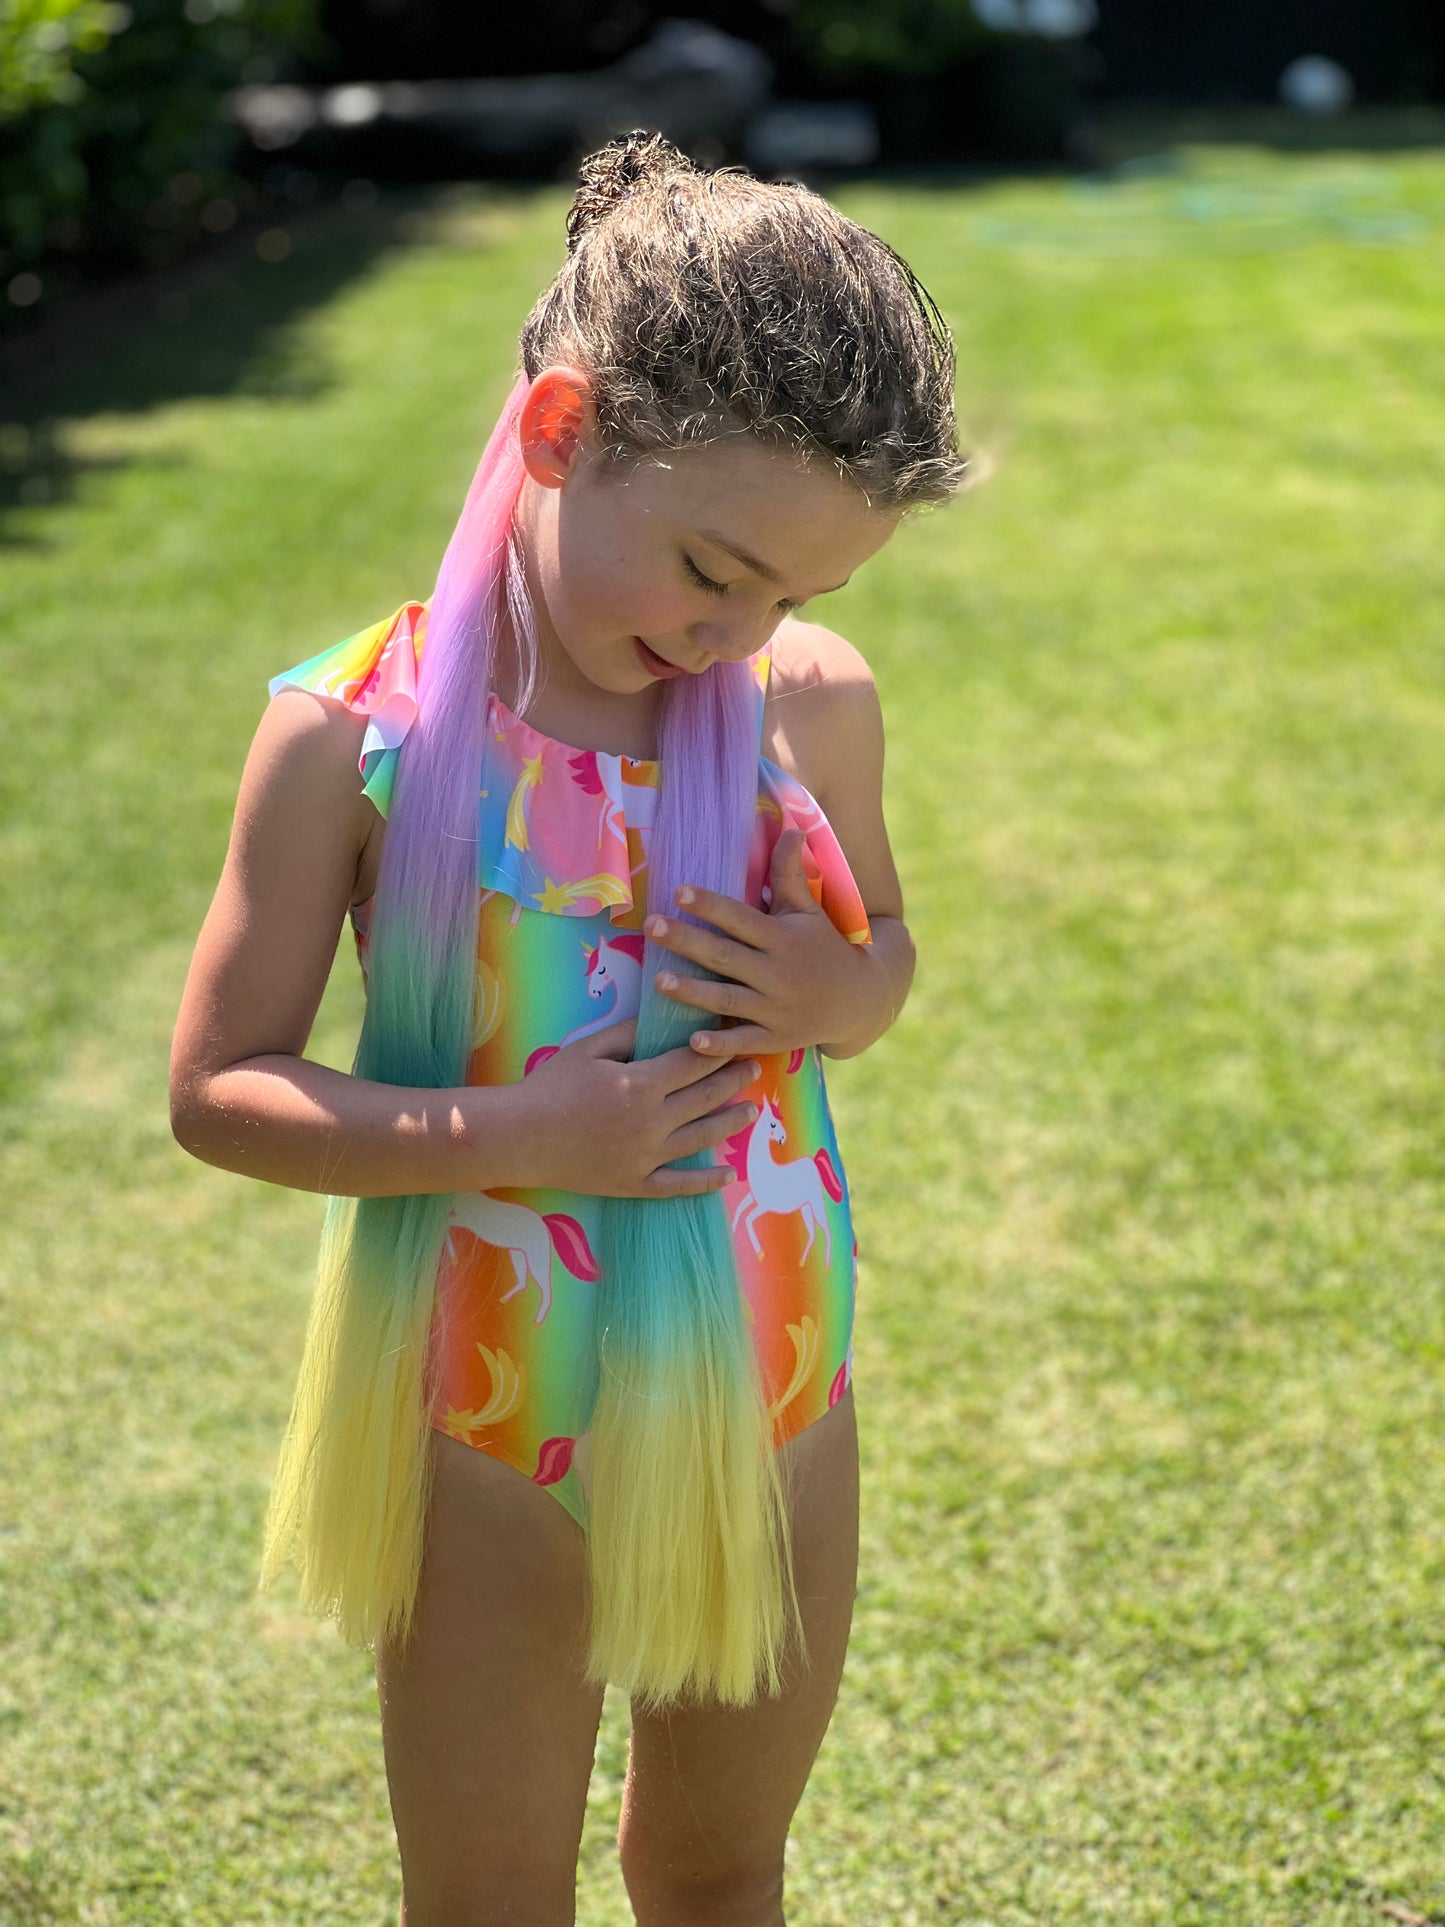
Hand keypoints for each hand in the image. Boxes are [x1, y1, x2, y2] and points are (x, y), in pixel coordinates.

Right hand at [513, 1018, 761, 1197]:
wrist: (519, 1137)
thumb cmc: (550, 1087)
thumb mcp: (588, 1049)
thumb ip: (628, 1033)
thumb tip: (661, 1018)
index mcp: (642, 1084)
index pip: (694, 1062)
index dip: (719, 1049)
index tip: (737, 1036)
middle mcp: (653, 1122)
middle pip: (706, 1097)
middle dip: (734, 1079)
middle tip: (755, 1067)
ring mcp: (647, 1157)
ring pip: (702, 1138)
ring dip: (730, 1122)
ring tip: (751, 1111)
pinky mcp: (635, 1184)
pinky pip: (679, 1185)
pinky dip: (707, 1181)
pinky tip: (728, 1174)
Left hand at [646, 829, 878, 1059]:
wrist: (857, 1000)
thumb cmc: (822, 947)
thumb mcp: (808, 911)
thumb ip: (790, 875)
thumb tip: (792, 828)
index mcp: (783, 938)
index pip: (741, 919)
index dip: (711, 905)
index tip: (679, 891)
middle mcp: (778, 973)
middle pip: (726, 957)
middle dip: (688, 942)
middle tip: (651, 926)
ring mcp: (776, 1009)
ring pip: (728, 1000)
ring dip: (693, 992)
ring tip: (658, 981)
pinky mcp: (775, 1039)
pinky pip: (744, 1041)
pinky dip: (720, 1044)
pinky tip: (692, 1041)